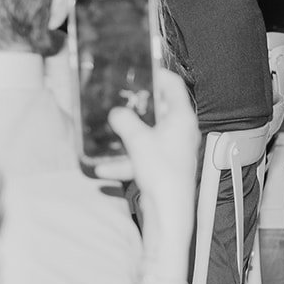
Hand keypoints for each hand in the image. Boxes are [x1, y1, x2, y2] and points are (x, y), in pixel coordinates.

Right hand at [93, 69, 199, 263]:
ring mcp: (172, 150)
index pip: (174, 86)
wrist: (169, 214)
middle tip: (117, 98)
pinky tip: (100, 170)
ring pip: (146, 136)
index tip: (140, 69)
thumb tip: (115, 112)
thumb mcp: (138, 141)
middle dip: (136, 107)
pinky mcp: (162, 168)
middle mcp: (181, 132)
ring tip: (104, 134)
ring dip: (124, 138)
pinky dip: (124, 162)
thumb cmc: (162, 173)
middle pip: (158, 111)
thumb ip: (125, 122)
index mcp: (182, 118)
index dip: (158, 74)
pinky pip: (140, 158)